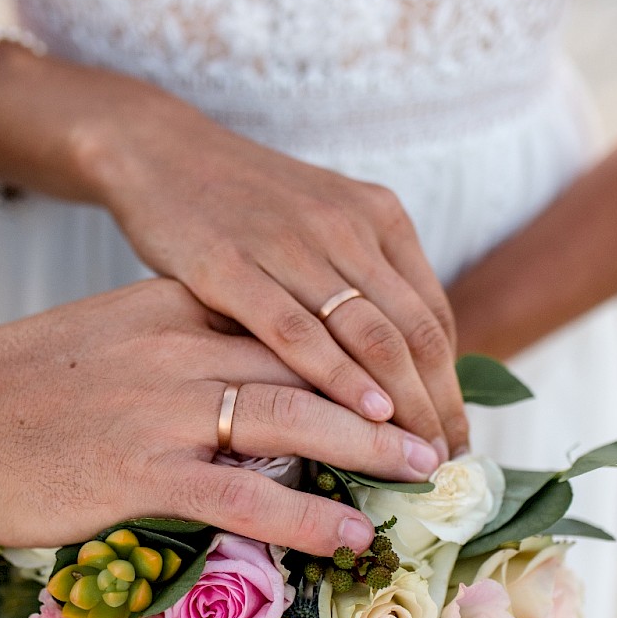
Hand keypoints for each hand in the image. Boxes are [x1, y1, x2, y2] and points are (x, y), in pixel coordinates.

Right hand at [0, 279, 437, 553]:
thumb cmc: (26, 388)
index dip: (358, 352)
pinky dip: (305, 516)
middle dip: (384, 399)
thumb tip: (256, 368)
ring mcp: (161, 408)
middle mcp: (178, 347)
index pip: (289, 319)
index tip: (406, 378)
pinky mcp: (139, 471)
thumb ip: (187, 341)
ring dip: (368, 448)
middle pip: (308, 365)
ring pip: (293, 419)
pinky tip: (351, 534)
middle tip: (440, 426)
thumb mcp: (114, 336)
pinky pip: (244, 493)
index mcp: (174, 306)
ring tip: (423, 470)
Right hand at [82, 97, 467, 458]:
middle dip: (437, 407)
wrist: (159, 151)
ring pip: (369, 336)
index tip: (457, 436)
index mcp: (378, 216)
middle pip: (413, 333)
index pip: (433, 316)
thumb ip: (363, 280)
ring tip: (416, 462)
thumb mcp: (322, 224)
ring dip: (403, 406)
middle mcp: (346, 226)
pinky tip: (365, 417)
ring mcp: (290, 245)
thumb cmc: (242, 204)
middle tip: (447, 466)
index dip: (453, 385)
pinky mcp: (230, 266)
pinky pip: (297, 332)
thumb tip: (401, 366)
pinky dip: (338, 378)